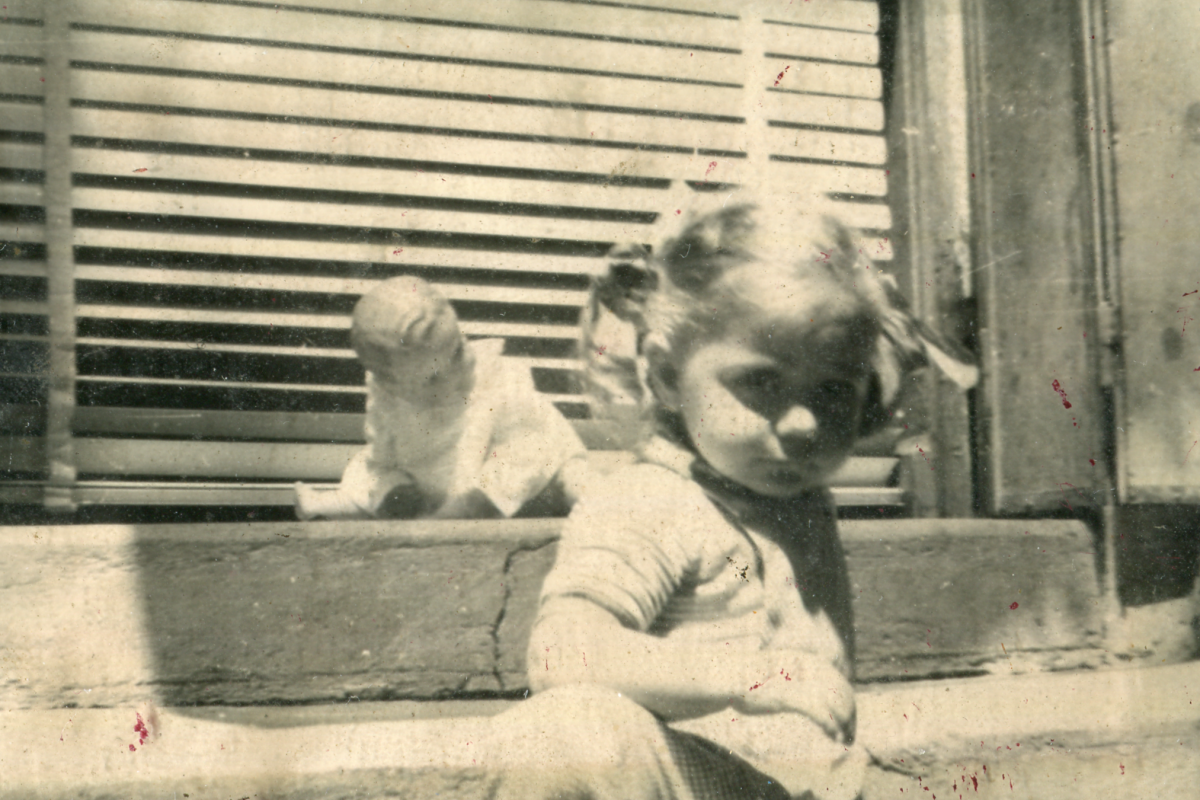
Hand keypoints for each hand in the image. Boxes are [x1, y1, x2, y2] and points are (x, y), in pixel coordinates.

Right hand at [735, 651, 854, 741]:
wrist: (729, 677)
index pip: (840, 683)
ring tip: (842, 740)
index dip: (847, 704)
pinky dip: (831, 726)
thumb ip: (798, 681)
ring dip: (844, 724)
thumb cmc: (752, 681)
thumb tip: (813, 698)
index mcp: (809, 661)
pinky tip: (832, 736)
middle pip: (843, 693)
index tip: (847, 723)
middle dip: (850, 717)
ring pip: (836, 704)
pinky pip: (821, 714)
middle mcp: (809, 668)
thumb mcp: (781, 676)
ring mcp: (800, 682)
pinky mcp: (791, 697)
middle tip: (848, 738)